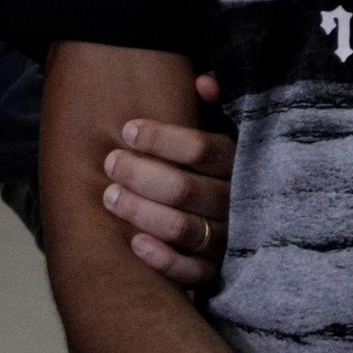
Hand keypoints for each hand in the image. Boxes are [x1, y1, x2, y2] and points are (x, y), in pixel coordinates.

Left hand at [106, 71, 234, 286]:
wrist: (244, 223)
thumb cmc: (215, 169)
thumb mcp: (223, 133)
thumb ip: (216, 107)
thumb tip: (204, 81)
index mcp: (237, 163)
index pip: (202, 150)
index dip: (162, 139)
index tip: (128, 130)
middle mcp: (235, 202)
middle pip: (185, 189)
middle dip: (141, 175)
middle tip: (110, 162)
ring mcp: (228, 238)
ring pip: (184, 228)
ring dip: (141, 212)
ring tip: (109, 196)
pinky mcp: (218, 271)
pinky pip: (192, 271)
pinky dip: (163, 259)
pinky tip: (134, 243)